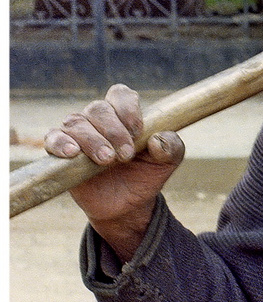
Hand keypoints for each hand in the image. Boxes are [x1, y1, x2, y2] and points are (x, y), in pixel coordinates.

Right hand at [44, 84, 183, 259]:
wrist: (126, 206)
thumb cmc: (145, 175)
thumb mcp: (167, 162)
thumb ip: (171, 147)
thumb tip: (158, 140)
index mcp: (124, 114)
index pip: (121, 95)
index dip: (128, 109)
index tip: (137, 131)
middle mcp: (98, 120)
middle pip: (99, 109)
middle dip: (114, 131)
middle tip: (126, 155)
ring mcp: (78, 134)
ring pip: (76, 123)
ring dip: (92, 140)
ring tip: (106, 159)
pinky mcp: (60, 152)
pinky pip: (53, 139)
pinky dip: (60, 143)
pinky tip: (72, 153)